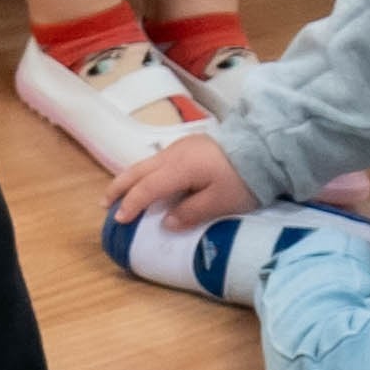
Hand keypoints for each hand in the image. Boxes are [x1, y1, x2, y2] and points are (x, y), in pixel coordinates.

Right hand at [109, 129, 257, 234]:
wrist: (264, 149)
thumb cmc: (243, 179)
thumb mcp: (221, 202)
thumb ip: (192, 213)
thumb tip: (167, 223)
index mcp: (178, 169)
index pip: (146, 188)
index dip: (131, 204)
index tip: (120, 220)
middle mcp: (172, 155)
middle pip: (137, 171)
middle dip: (119, 187)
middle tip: (105, 204)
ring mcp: (179, 147)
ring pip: (145, 163)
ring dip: (129, 179)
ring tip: (119, 193)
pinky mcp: (188, 145)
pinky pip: (156, 160)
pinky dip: (144, 173)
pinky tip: (147, 180)